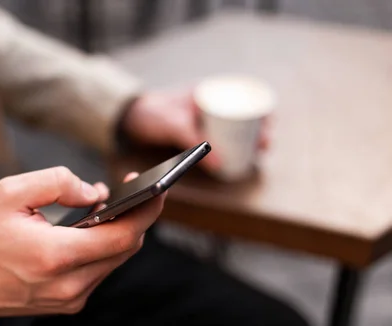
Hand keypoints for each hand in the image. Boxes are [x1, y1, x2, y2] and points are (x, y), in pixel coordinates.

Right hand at [0, 167, 164, 318]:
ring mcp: (72, 298)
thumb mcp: (10, 193)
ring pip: (116, 259)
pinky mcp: (71, 303)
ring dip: (120, 230)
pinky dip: (104, 246)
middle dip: (136, 215)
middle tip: (136, 187)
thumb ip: (56, 183)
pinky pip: (101, 270)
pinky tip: (95, 228)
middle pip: (126, 247)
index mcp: (55, 256)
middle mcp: (70, 284)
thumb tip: (96, 192)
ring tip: (113, 205)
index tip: (159, 187)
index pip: (123, 235)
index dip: (147, 209)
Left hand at [121, 90, 269, 170]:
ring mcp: (203, 116)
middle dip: (258, 129)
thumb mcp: (172, 124)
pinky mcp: (196, 130)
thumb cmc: (150, 114)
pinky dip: (231, 145)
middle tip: (265, 146)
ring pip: (233, 127)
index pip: (244, 95)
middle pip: (244, 113)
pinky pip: (221, 136)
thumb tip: (220, 163)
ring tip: (256, 155)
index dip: (262, 110)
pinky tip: (237, 157)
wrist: (128, 118)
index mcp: (207, 91)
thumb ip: (193, 141)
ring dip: (246, 139)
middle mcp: (209, 101)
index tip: (268, 128)